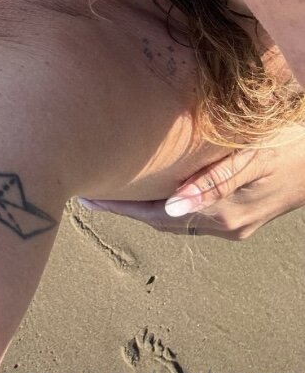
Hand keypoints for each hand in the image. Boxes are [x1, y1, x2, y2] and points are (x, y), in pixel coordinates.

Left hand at [78, 128, 304, 239]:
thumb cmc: (290, 146)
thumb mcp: (253, 157)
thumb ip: (213, 180)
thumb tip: (171, 205)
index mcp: (221, 214)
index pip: (156, 216)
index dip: (121, 209)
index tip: (87, 199)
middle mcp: (224, 226)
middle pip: (161, 222)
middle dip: (126, 210)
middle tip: (90, 195)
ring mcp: (235, 225)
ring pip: (176, 220)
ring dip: (145, 209)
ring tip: (114, 191)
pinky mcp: (242, 216)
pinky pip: (193, 214)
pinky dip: (167, 206)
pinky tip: (155, 191)